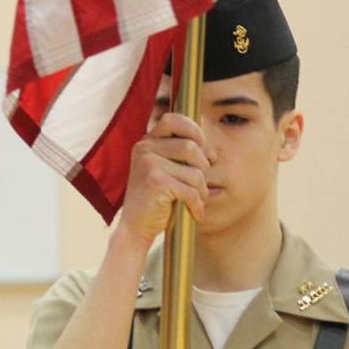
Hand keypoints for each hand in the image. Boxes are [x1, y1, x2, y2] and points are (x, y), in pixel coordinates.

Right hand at [117, 112, 209, 249]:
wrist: (135, 228)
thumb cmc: (155, 200)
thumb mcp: (169, 172)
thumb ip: (186, 157)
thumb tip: (213, 153)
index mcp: (146, 143)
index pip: (173, 120)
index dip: (192, 129)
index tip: (201, 146)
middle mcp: (145, 149)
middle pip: (191, 147)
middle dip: (203, 168)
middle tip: (199, 185)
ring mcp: (149, 164)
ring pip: (195, 171)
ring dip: (201, 189)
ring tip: (196, 200)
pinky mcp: (156, 181)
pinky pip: (191, 190)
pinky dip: (197, 205)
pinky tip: (194, 213)